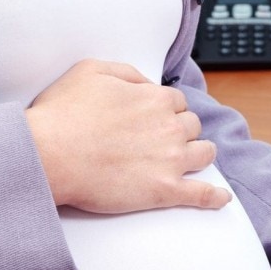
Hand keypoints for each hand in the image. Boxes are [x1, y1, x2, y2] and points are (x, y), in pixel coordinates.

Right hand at [25, 59, 230, 212]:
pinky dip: (215, 197)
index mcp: (156, 99)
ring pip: (205, 154)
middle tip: (163, 140)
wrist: (48, 156)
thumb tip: (148, 83)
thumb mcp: (91, 70)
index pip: (177, 102)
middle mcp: (171, 128)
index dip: (167, 110)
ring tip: (192, 160)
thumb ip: (127, 73)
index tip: (156, 118)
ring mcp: (172, 160)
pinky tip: (221, 199)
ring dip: (200, 154)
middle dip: (182, 130)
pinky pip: (203, 194)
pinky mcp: (166, 190)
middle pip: (192, 126)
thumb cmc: (62, 114)